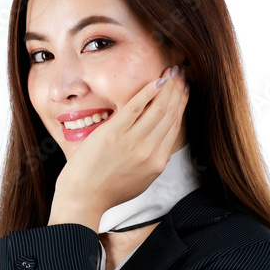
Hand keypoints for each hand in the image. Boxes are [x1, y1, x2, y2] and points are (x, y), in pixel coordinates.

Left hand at [48, 64, 188, 229]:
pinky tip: (157, 80)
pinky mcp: (114, 133)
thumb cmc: (106, 191)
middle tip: (182, 73)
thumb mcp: (139, 181)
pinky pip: (136, 107)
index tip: (185, 90)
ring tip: (173, 71)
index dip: (182, 105)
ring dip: (168, 86)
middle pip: (170, 114)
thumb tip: (159, 147)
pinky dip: (149, 91)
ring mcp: (132, 141)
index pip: (175, 126)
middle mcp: (150, 151)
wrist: (83, 199)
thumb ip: (151, 162)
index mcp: (158, 162)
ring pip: (159, 108)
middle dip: (178, 90)